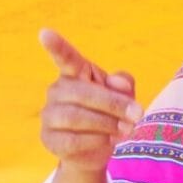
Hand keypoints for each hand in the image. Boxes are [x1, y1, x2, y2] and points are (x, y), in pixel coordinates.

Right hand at [38, 28, 141, 171]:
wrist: (98, 150)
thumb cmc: (110, 114)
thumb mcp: (124, 96)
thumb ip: (124, 85)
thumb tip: (116, 82)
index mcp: (75, 74)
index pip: (65, 58)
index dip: (56, 46)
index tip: (45, 32)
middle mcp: (57, 91)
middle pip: (82, 94)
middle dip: (113, 104)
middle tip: (138, 114)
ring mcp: (49, 115)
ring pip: (76, 117)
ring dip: (107, 124)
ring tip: (127, 129)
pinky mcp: (49, 139)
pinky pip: (73, 140)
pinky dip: (97, 141)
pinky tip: (109, 141)